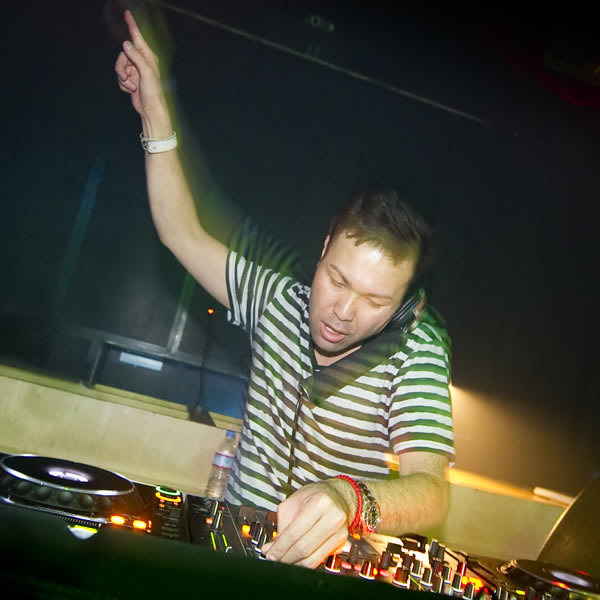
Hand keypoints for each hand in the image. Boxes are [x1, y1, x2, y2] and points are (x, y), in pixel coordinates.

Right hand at [114, 10, 168, 124]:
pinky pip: (120, 77)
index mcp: (148, 57)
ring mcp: (136, 71)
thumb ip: (136, 57)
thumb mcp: (146, 73)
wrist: (150, 109)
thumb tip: (126, 44)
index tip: (127, 13)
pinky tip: (131, 90)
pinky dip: (123, 84)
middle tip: (126, 77)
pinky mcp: (131, 80)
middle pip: (123, 54)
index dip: (132, 25)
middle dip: (121, 67)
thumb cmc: (153, 92)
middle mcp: (142, 62)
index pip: (138, 37)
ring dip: (122, 78)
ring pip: (120, 66)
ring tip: (131, 86)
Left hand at [261, 480, 354, 568]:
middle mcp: (332, 517)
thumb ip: (282, 524)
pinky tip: (296, 561)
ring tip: (282, 562)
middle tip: (274, 560)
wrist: (339, 496)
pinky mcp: (342, 543)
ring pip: (312, 558)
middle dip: (285, 558)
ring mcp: (339, 531)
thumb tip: (271, 547)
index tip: (270, 554)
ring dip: (294, 564)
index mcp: (319, 503)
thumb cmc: (316, 495)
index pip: (295, 532)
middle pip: (304, 547)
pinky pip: (319, 559)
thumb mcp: (294, 501)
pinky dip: (305, 564)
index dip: (280, 547)